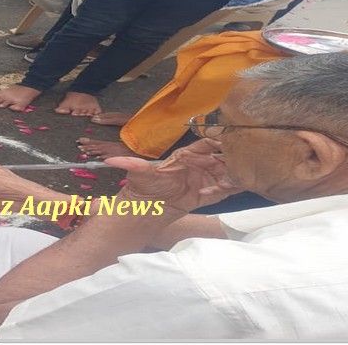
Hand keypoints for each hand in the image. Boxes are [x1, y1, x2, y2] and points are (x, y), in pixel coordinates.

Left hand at [105, 138, 239, 213]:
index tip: (226, 140)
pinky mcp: (211, 194)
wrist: (149, 208)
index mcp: (188, 154)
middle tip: (237, 159)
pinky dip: (229, 188)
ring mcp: (207, 179)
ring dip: (232, 173)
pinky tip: (223, 188)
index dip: (218, 140)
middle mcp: (200, 164)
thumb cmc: (145, 186)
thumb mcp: (138, 174)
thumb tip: (110, 160)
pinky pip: (226, 190)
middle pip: (222, 156)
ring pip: (228, 172)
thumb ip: (130, 164)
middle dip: (230, 157)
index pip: (207, 143)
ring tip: (229, 177)